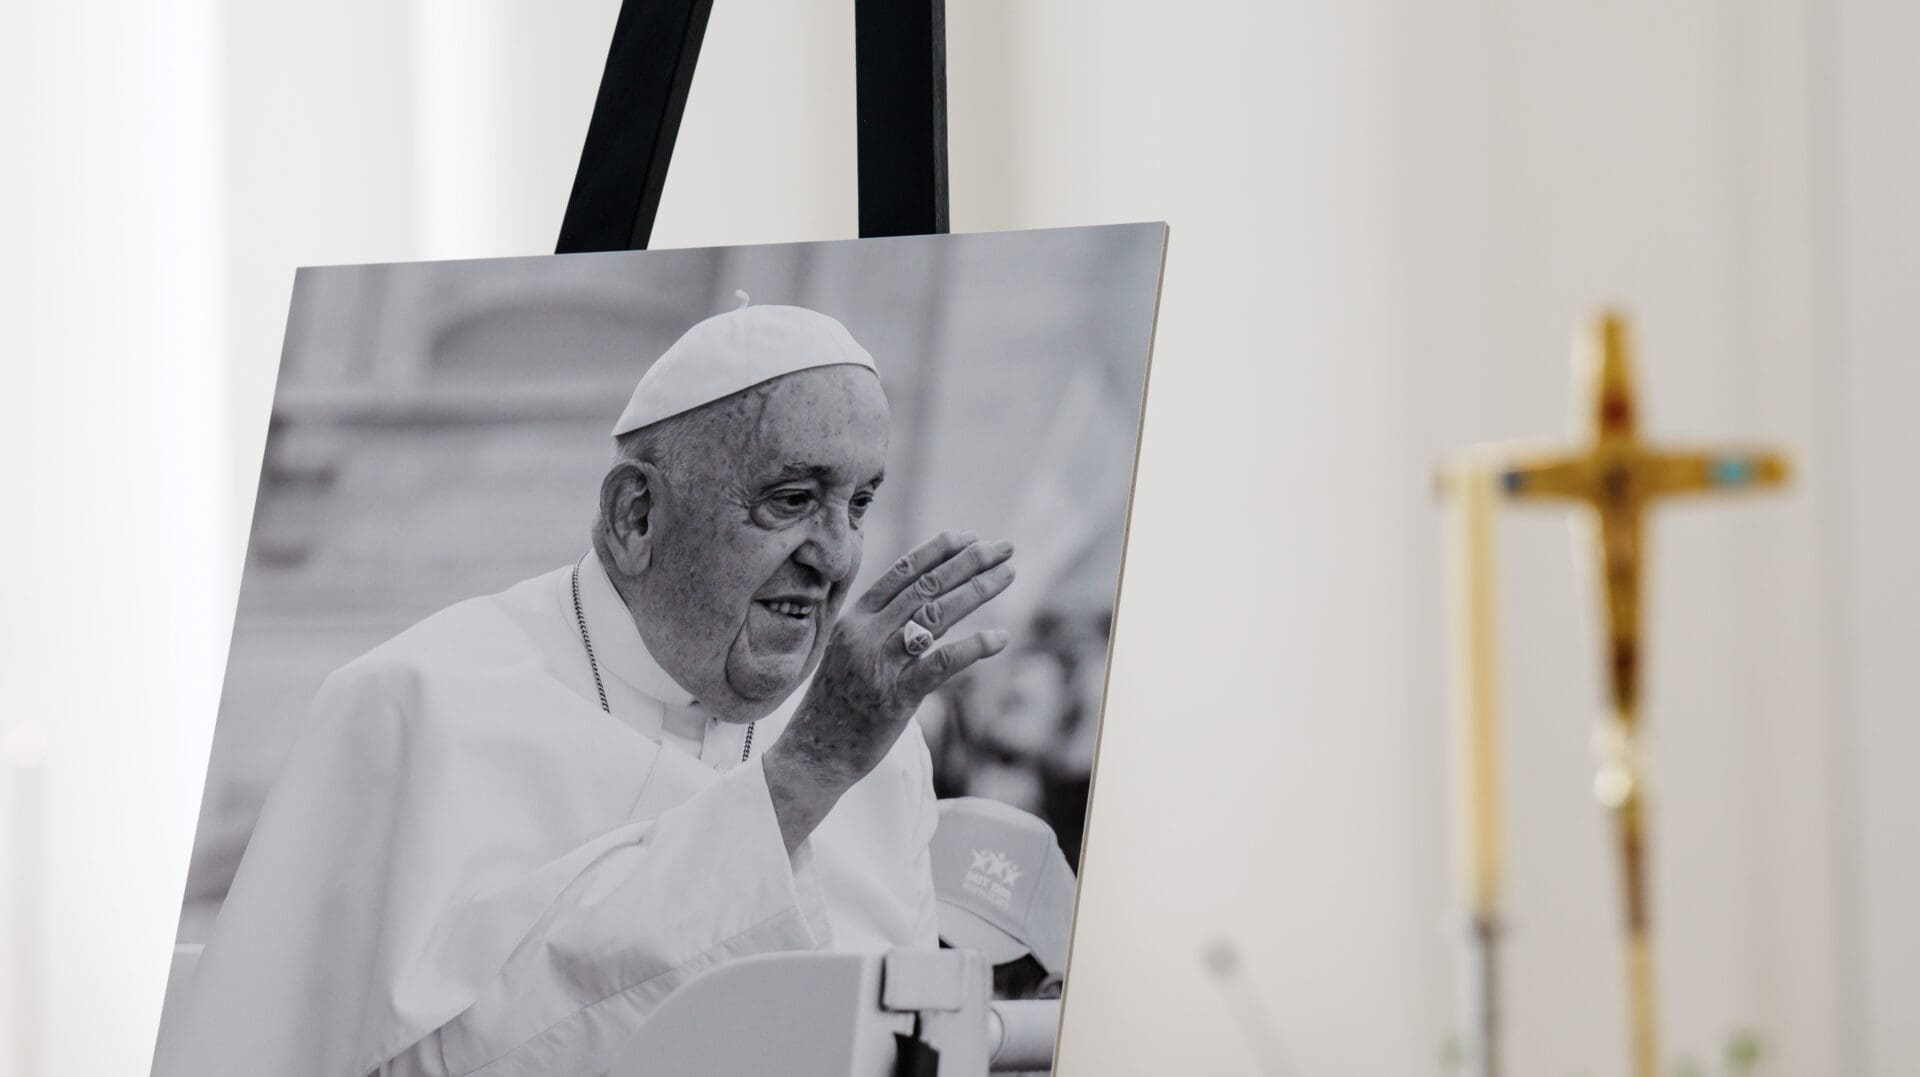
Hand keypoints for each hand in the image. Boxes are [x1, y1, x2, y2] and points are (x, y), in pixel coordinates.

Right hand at [764, 530, 1014, 849]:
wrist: (814, 754)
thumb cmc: (837, 704)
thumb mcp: (849, 652)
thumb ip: (881, 627)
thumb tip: (922, 603)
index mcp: (854, 619)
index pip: (901, 572)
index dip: (938, 550)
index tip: (969, 535)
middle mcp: (866, 634)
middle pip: (926, 586)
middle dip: (969, 562)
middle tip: (1004, 547)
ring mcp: (881, 664)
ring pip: (937, 615)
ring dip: (978, 591)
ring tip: (1008, 576)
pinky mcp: (896, 697)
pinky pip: (941, 664)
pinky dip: (973, 647)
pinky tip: (1000, 638)